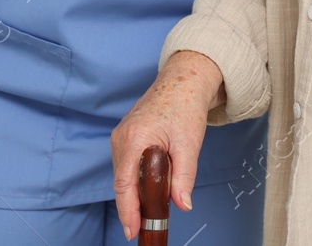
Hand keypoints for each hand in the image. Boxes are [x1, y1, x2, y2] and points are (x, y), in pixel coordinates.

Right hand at [111, 51, 223, 240]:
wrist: (183, 81)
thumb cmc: (186, 107)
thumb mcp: (189, 145)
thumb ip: (184, 177)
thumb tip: (182, 205)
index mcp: (134, 138)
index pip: (124, 184)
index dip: (127, 211)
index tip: (132, 231)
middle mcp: (121, 137)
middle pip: (123, 181)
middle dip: (134, 204)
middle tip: (150, 223)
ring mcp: (121, 136)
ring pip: (125, 174)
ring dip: (138, 190)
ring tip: (155, 205)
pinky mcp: (126, 136)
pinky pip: (128, 164)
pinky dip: (138, 177)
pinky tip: (152, 185)